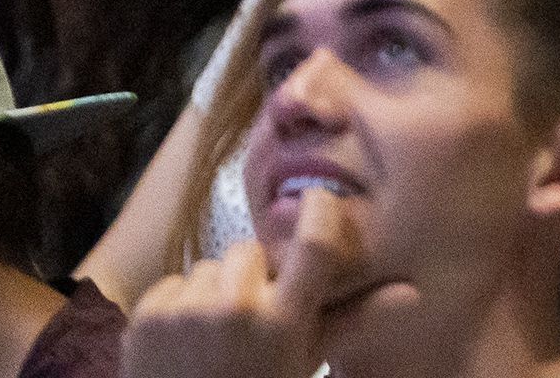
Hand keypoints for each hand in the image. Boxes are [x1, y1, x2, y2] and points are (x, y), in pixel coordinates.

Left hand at [123, 191, 411, 377]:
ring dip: (214, 291)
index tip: (319, 200)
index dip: (320, 211)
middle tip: (251, 314)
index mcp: (284, 323)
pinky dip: (179, 306)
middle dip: (251, 275)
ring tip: (214, 333)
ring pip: (210, 268)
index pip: (314, 244)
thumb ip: (352, 320)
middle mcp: (237, 310)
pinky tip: (183, 340)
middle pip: (250, 252)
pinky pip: (173, 284)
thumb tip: (412, 293)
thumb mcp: (304, 361)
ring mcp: (188, 313)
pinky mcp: (147, 318)